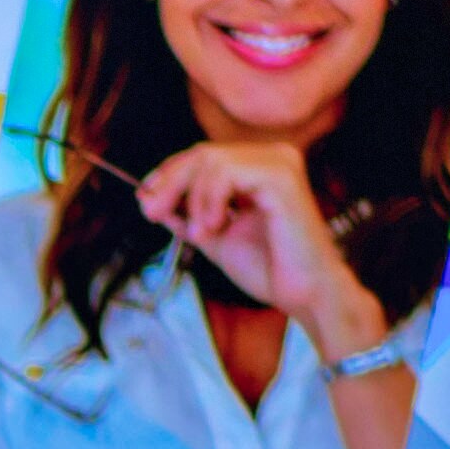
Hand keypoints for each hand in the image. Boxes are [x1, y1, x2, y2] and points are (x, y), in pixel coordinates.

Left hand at [137, 138, 373, 354]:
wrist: (304, 294)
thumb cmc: (269, 268)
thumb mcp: (213, 236)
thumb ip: (185, 214)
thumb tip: (147, 197)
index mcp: (259, 168)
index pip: (204, 157)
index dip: (168, 174)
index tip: (145, 199)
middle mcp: (273, 157)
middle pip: (203, 154)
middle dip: (170, 184)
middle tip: (152, 213)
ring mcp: (279, 163)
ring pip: (211, 161)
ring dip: (192, 199)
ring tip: (197, 235)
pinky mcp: (282, 177)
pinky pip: (228, 174)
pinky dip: (209, 201)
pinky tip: (211, 228)